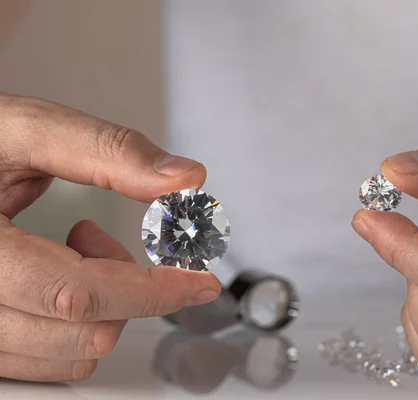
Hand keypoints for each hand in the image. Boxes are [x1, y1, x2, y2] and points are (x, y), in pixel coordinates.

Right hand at [0, 93, 220, 381]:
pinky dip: (73, 325)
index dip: (153, 290)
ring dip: (99, 306)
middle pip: (82, 332)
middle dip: (123, 286)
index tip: (200, 282)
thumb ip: (106, 150)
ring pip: (69, 356)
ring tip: (69, 250)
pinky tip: (54, 277)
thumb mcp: (23, 129)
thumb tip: (183, 178)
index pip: (77, 294)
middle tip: (99, 234)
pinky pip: (45, 363)